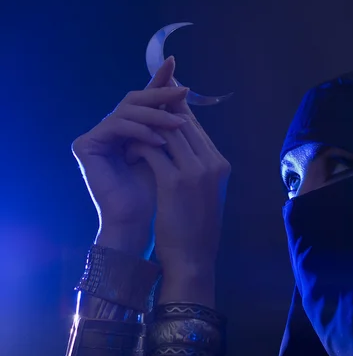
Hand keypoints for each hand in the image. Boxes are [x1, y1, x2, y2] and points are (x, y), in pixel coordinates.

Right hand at [71, 57, 188, 256]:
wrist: (139, 223)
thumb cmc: (158, 192)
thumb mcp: (170, 150)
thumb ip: (170, 123)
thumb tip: (184, 90)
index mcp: (130, 128)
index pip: (146, 100)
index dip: (159, 81)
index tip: (175, 63)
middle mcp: (110, 129)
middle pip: (135, 100)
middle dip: (161, 94)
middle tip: (183, 91)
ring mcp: (96, 136)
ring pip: (127, 111)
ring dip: (156, 116)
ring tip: (178, 125)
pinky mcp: (85, 145)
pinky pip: (116, 127)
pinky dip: (140, 132)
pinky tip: (160, 141)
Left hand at [129, 76, 230, 305]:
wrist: (194, 258)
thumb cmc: (198, 228)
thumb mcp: (206, 192)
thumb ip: (200, 167)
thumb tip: (185, 146)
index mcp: (220, 164)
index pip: (197, 128)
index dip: (178, 111)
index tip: (163, 99)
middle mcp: (212, 163)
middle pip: (184, 124)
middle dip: (162, 109)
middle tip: (143, 98)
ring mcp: (196, 171)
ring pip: (168, 134)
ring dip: (147, 127)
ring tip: (131, 124)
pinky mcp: (175, 182)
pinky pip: (153, 151)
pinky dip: (139, 146)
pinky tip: (128, 147)